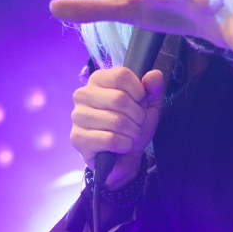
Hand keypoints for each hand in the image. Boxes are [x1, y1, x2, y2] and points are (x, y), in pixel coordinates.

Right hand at [70, 66, 164, 188]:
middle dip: (137, 115)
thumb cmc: (132, 125)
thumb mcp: (148, 105)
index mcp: (98, 80)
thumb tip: (154, 74)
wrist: (124, 157)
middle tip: (137, 123)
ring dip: (132, 132)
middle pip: (119, 98)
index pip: (121, 75)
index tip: (140, 102)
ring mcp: (78, 116)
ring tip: (130, 134)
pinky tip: (122, 146)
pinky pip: (109, 139)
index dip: (138, 91)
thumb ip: (153, 88)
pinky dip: (124, 145)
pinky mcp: (77, 138)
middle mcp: (83, 94)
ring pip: (116, 121)